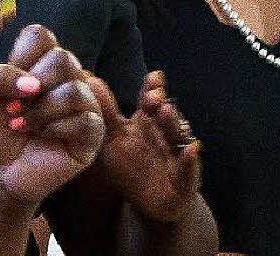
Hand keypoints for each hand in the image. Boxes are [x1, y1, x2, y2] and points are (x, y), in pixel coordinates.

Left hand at [0, 24, 104, 205]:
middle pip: (62, 58)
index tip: (8, 83)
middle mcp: (65, 77)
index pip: (41, 35)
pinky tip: (43, 136)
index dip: (21, 56)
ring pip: (74, 90)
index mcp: (39, 62)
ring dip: (40, 111)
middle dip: (31, 87)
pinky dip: (56, 128)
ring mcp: (82, 104)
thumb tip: (32, 83)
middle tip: (13, 108)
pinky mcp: (92, 133)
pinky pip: (86, 120)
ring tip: (23, 125)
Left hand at [89, 70, 201, 223]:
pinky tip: (190, 149)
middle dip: (161, 103)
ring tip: (167, 112)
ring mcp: (177, 153)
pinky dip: (189, 159)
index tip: (154, 77)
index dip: (152, 88)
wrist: (152, 202)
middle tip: (155, 96)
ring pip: (178, 135)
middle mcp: (165, 133)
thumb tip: (89, 78)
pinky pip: (188, 167)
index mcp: (148, 121)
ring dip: (172, 123)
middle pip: (165, 114)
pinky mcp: (186, 177)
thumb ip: (105, 110)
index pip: (151, 100)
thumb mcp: (113, 137)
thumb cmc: (131, 164)